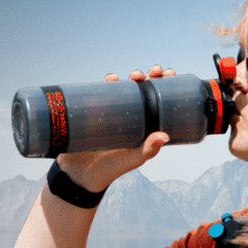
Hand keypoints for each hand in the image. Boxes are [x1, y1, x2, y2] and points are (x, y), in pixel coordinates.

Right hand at [55, 65, 173, 191]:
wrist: (78, 175)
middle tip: (153, 72)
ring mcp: (110, 113)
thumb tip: (164, 136)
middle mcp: (128, 117)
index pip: (157, 101)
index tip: (169, 74)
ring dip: (129, 78)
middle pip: (140, 91)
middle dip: (148, 77)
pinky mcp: (93, 113)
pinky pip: (100, 94)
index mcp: (142, 126)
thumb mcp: (131, 160)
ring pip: (122, 89)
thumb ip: (147, 151)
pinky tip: (111, 79)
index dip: (165, 86)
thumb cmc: (109, 170)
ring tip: (133, 76)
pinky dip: (106, 84)